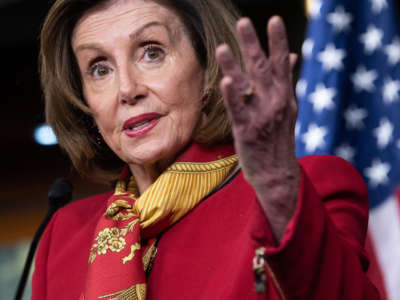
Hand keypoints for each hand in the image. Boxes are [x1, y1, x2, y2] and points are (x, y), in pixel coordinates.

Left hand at [216, 16, 299, 240]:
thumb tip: (291, 56)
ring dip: (234, 65)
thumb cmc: (278, 140)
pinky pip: (238, 110)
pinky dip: (232, 95)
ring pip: (247, 86)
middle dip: (253, 45)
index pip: (282, 64)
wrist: (277, 173)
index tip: (274, 20)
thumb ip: (285, 81)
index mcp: (284, 96)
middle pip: (263, 69)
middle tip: (244, 22)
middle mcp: (275, 103)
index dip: (277, 41)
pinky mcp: (246, 131)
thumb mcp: (286, 109)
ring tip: (221, 47)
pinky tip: (225, 81)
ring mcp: (261, 116)